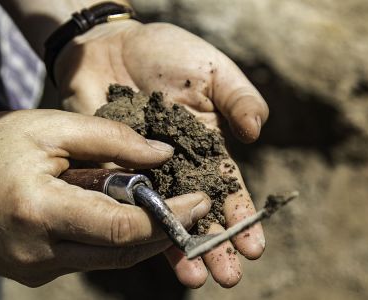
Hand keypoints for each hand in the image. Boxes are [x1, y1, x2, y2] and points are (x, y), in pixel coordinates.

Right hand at [0, 110, 211, 286]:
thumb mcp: (47, 127)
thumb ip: (109, 140)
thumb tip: (162, 156)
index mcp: (39, 212)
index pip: (123, 229)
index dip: (169, 217)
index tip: (200, 199)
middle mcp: (37, 254)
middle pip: (122, 253)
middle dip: (163, 229)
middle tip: (190, 204)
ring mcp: (32, 271)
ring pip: (106, 260)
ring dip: (137, 234)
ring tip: (154, 203)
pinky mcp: (30, 274)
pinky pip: (84, 259)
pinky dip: (106, 238)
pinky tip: (112, 211)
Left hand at [55, 20, 268, 287]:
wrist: (112, 46)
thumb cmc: (168, 53)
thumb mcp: (212, 71)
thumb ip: (238, 98)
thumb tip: (255, 132)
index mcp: (209, 147)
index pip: (229, 189)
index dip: (242, 218)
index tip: (253, 247)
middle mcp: (179, 168)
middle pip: (199, 212)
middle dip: (214, 244)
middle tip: (228, 278)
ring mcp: (144, 172)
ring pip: (163, 216)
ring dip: (178, 247)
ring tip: (193, 278)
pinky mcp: (111, 170)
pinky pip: (123, 202)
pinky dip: (133, 224)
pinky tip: (142, 248)